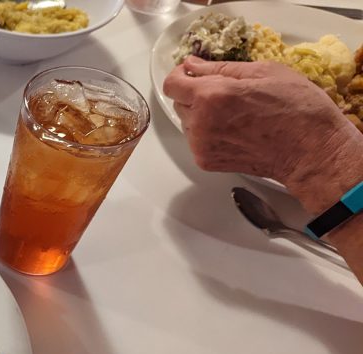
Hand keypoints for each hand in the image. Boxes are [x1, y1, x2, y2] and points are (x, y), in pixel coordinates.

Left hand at [163, 56, 360, 206]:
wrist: (310, 151)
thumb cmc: (296, 108)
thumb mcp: (264, 72)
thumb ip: (220, 68)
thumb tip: (192, 64)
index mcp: (212, 95)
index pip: (172, 84)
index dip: (180, 75)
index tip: (191, 72)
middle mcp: (200, 122)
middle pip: (179, 102)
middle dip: (195, 94)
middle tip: (225, 93)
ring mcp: (201, 145)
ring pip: (187, 122)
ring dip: (201, 115)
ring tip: (235, 114)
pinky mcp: (205, 161)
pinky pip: (196, 141)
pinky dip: (208, 133)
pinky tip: (234, 131)